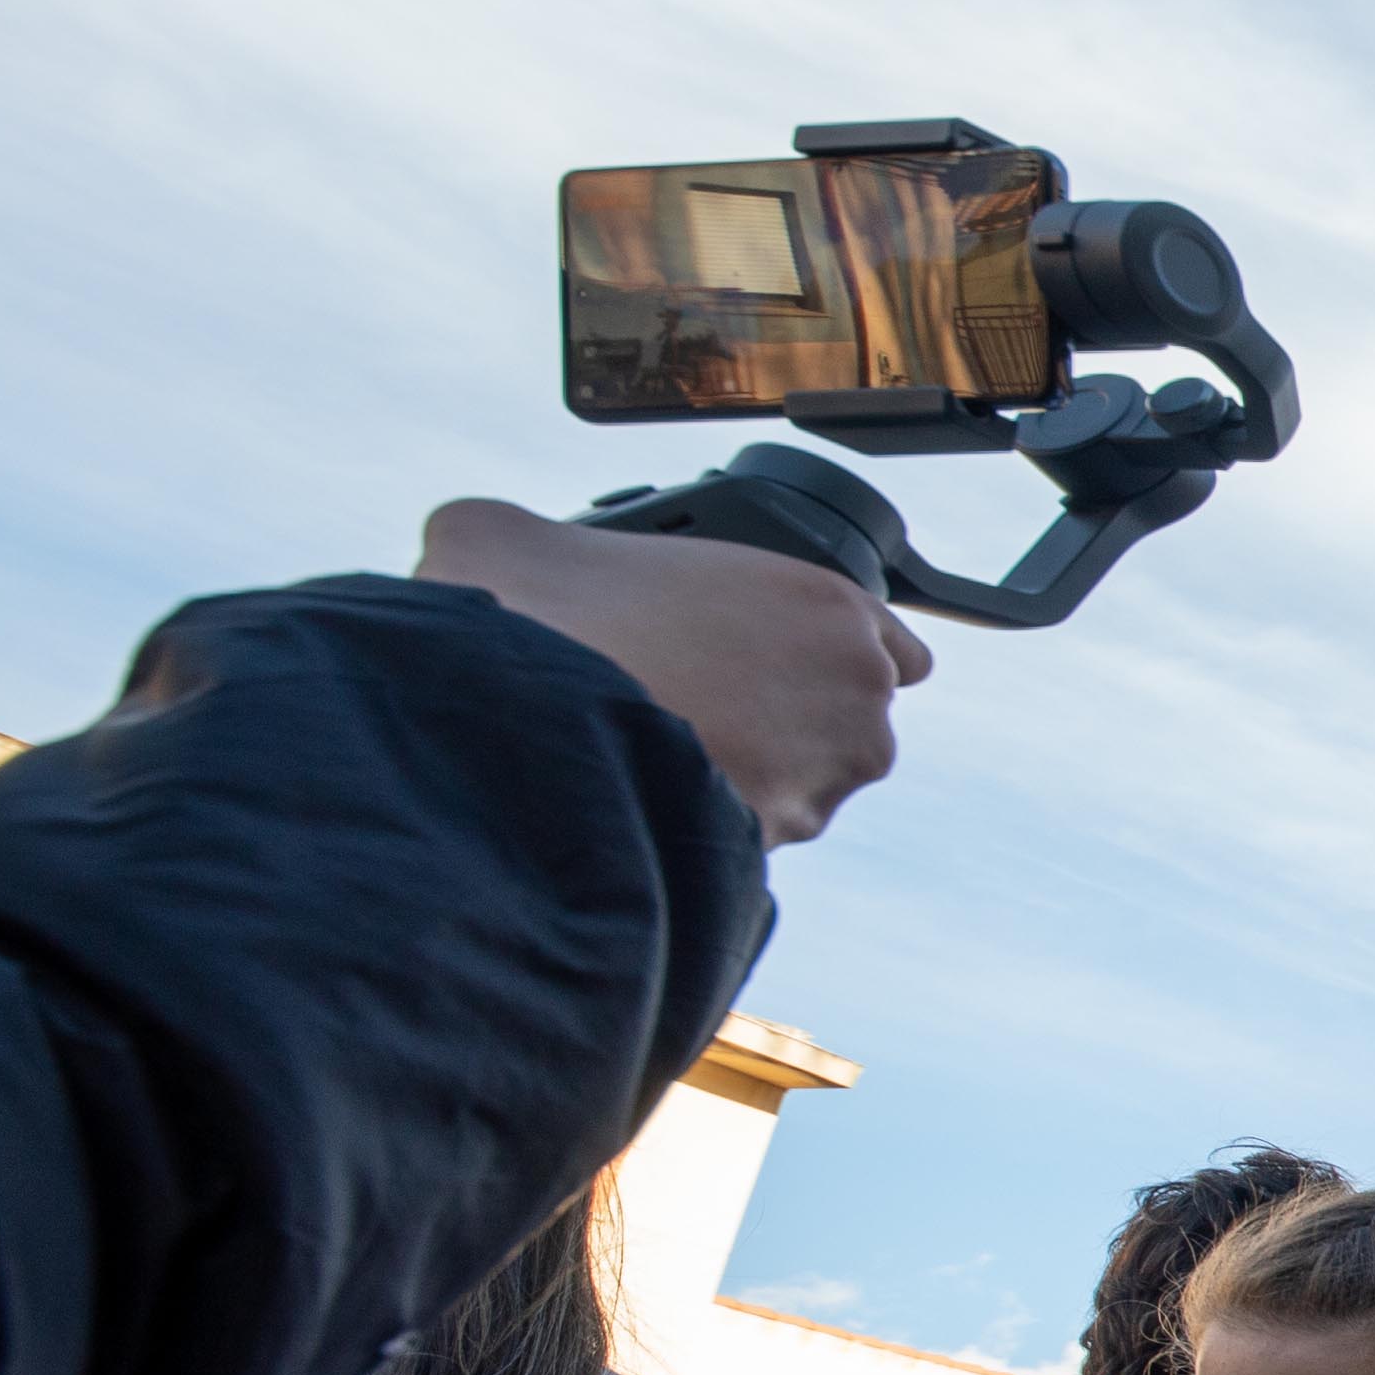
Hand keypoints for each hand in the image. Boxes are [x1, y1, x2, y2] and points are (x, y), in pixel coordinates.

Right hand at [413, 499, 928, 844]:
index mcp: (831, 602)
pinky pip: (759, 838)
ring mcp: (829, 769)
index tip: (781, 680)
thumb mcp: (530, 537)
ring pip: (807, 787)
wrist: (517, 712)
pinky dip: (714, 828)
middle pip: (848, 727)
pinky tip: (649, 802)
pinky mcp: (785, 835)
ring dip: (753, 782)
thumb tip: (481, 540)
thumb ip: (555, 541)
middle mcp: (856, 688)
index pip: (893, 649)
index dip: (828, 666)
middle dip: (788, 730)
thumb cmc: (528, 611)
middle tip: (696, 717)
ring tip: (659, 760)